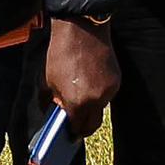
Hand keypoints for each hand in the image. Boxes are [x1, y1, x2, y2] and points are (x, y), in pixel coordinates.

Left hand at [44, 16, 116, 130]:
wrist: (82, 31)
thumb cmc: (61, 54)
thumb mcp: (48, 80)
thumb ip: (51, 101)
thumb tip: (53, 112)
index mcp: (78, 102)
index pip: (78, 127)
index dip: (72, 132)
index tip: (69, 133)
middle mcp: (97, 100)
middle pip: (93, 124)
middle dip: (84, 127)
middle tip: (76, 125)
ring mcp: (109, 90)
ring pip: (101, 109)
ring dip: (92, 109)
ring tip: (81, 98)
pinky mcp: (117, 80)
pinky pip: (108, 95)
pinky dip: (99, 95)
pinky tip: (90, 84)